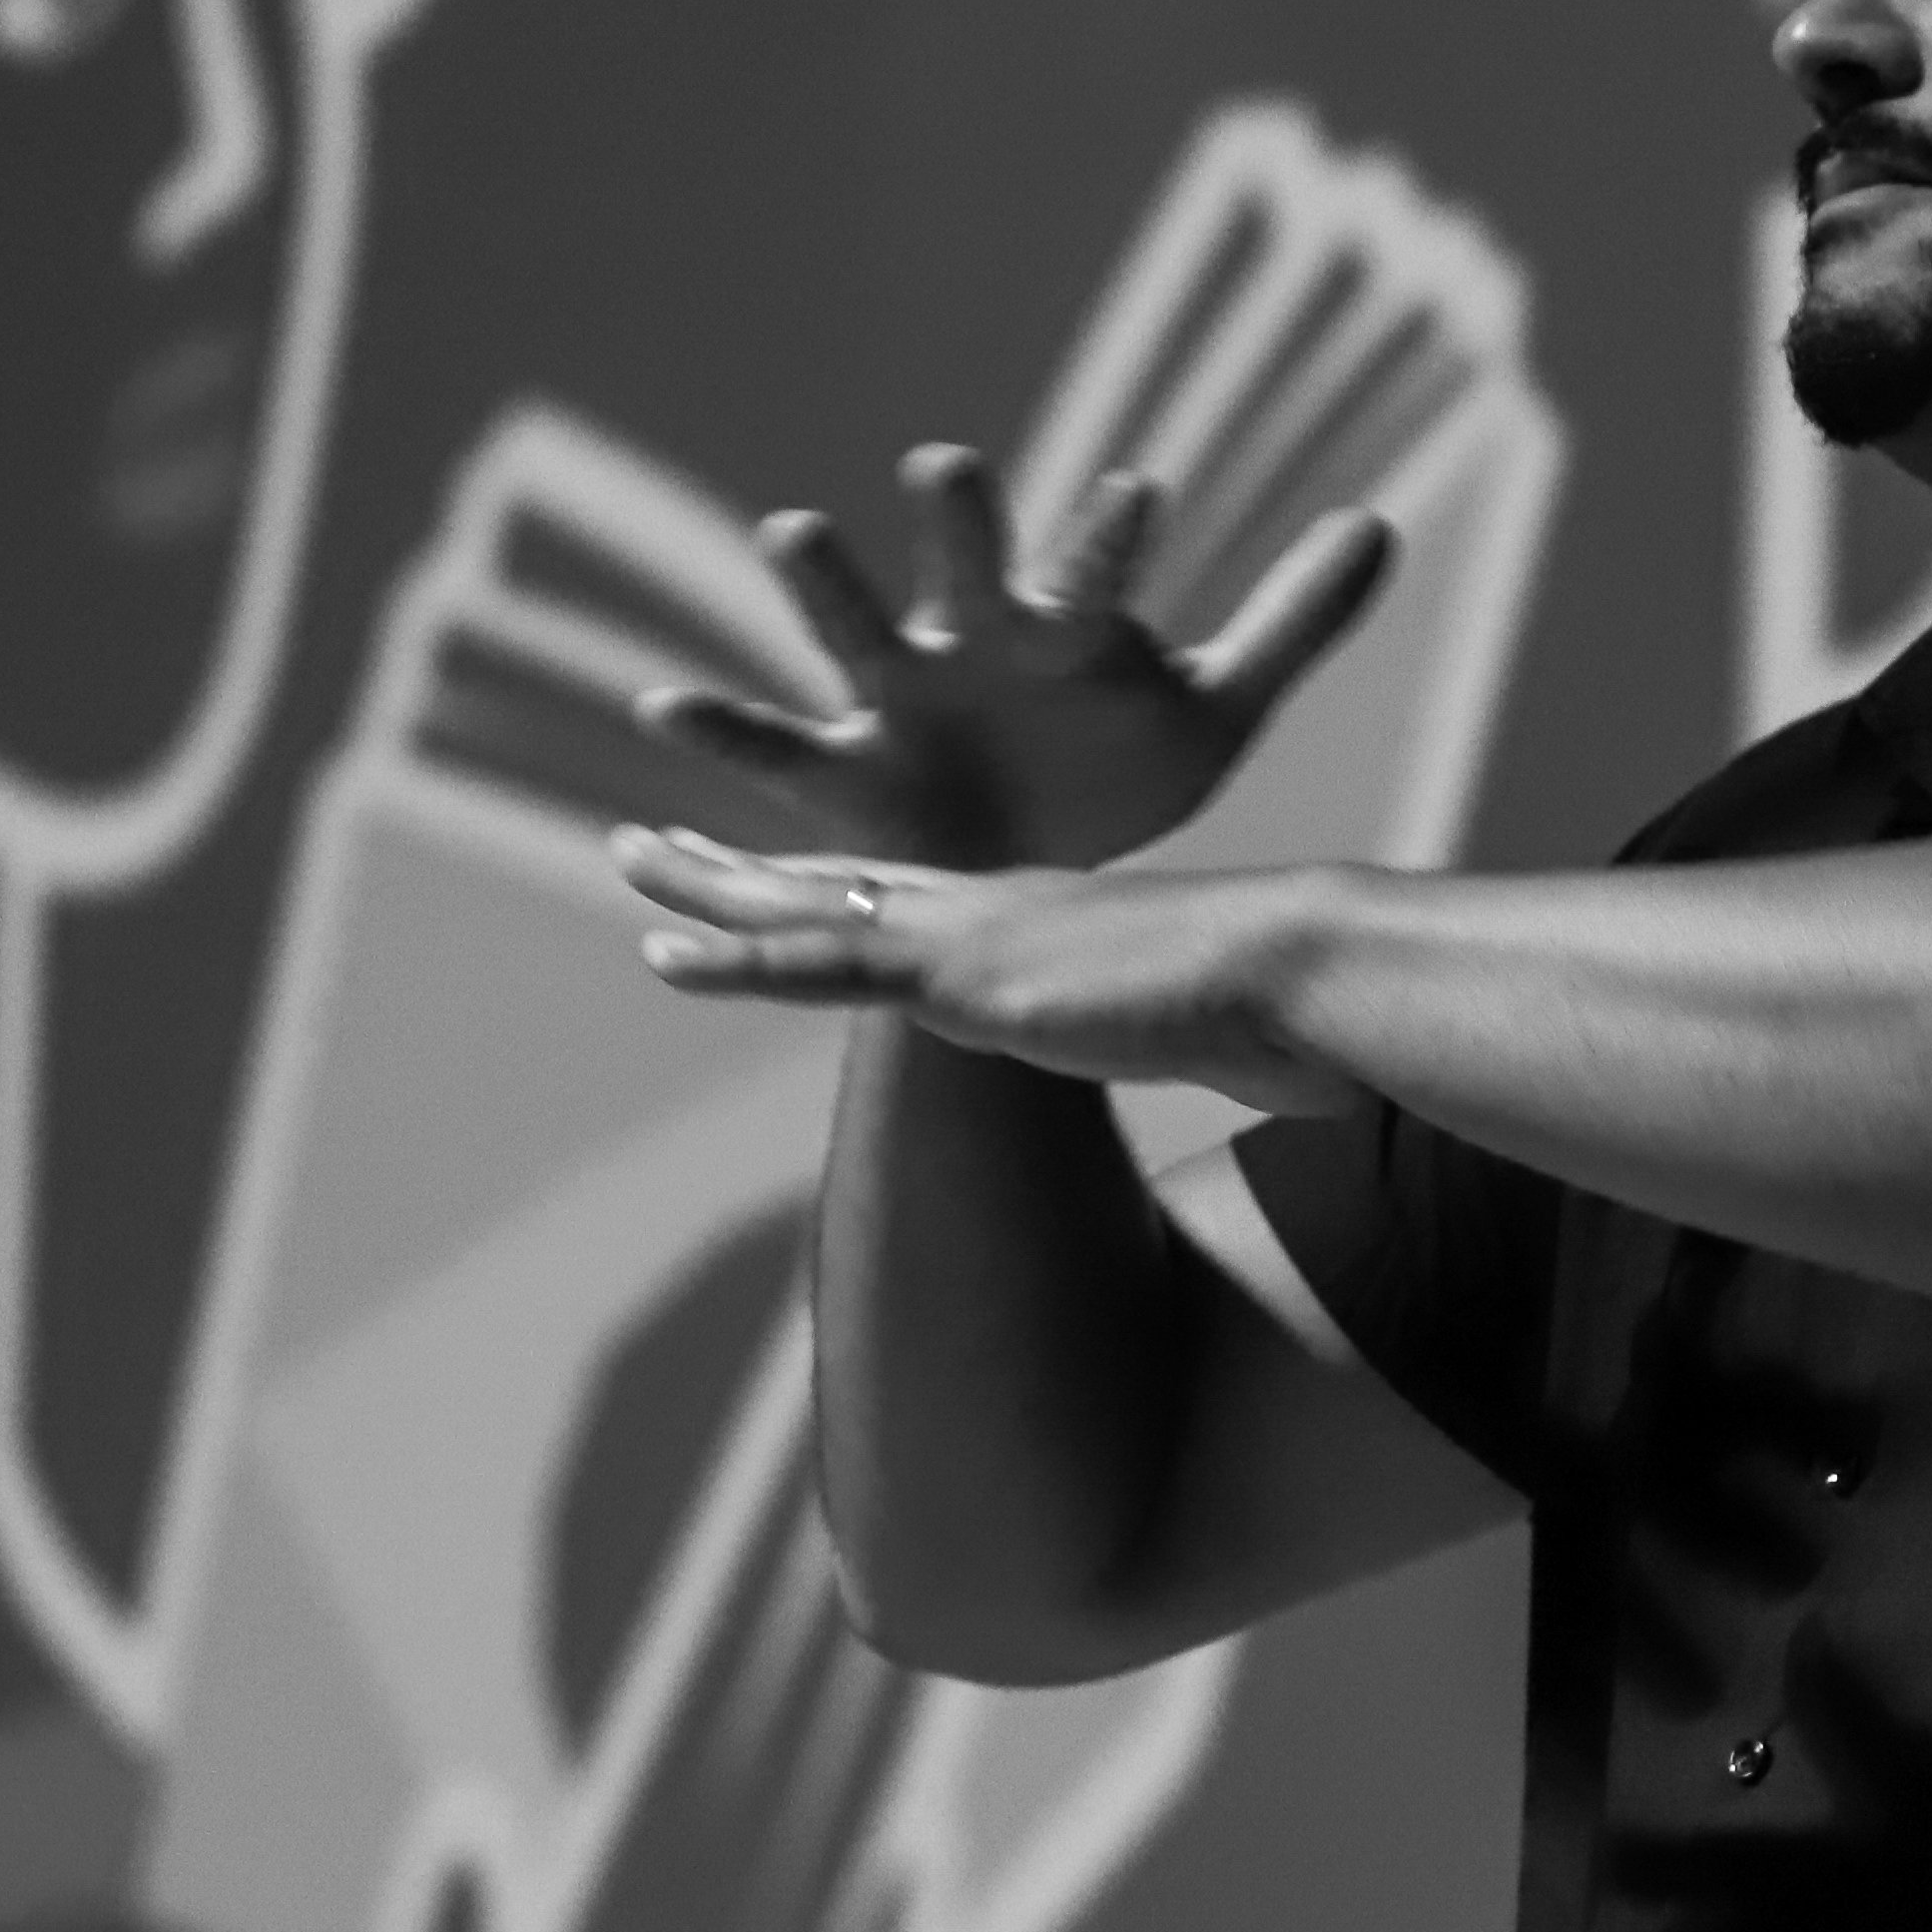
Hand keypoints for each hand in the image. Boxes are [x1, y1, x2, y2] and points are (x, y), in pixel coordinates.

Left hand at [609, 833, 1371, 1119]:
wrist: (1304, 979)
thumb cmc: (1291, 1016)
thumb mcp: (1235, 1041)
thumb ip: (1231, 1053)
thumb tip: (1303, 1088)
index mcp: (1038, 923)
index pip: (905, 897)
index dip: (824, 885)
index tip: (760, 872)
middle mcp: (988, 911)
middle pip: (830, 882)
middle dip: (731, 867)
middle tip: (645, 843)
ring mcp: (967, 937)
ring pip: (804, 904)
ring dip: (708, 888)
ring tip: (627, 857)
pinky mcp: (960, 975)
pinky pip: (823, 964)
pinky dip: (738, 960)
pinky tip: (663, 954)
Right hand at [633, 444, 1393, 872]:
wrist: (1034, 877)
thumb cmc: (1113, 771)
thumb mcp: (1210, 709)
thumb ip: (1289, 619)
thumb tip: (1378, 521)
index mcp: (1065, 624)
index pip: (1095, 566)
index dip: (1115, 535)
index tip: (1143, 493)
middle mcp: (974, 639)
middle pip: (969, 568)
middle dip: (962, 522)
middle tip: (951, 467)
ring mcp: (899, 695)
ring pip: (856, 628)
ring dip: (825, 583)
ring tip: (792, 532)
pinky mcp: (844, 769)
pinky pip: (776, 747)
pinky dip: (720, 730)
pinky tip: (666, 713)